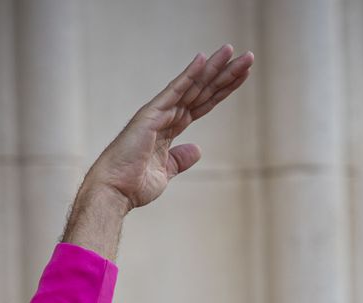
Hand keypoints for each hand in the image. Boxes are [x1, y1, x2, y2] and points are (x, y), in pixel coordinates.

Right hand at [62, 46, 253, 257]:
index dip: (222, 90)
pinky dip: (189, 74)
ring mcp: (158, 112)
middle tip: (247, 57)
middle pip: (202, 91)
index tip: (242, 76)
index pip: (202, 104)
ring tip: (232, 50)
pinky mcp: (151, 114)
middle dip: (224, 74)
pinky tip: (204, 60)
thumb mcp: (166, 172)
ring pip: (192, 87)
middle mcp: (165, 115)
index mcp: (169, 129)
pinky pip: (174, 91)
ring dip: (213, 69)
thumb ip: (180, 159)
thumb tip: (196, 149)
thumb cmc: (134, 185)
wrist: (115, 192)